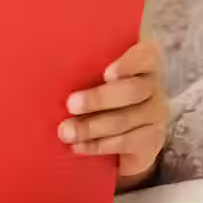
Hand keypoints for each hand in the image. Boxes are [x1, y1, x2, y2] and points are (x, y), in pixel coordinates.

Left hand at [58, 41, 167, 186]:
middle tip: (70, 105)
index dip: (127, 64)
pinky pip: (124, 144)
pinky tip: (78, 146)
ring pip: (125, 121)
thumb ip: (85, 66)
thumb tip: (46, 66)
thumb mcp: (96, 73)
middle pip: (132, 91)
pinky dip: (98, 145)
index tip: (106, 73)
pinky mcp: (151, 141)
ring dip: (91, 127)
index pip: (144, 56)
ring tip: (66, 132)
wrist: (129, 130)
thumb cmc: (103, 88)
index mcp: (144, 61)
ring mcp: (156, 115)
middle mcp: (154, 86)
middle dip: (99, 99)